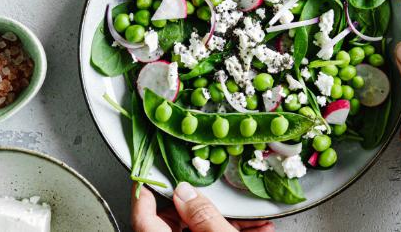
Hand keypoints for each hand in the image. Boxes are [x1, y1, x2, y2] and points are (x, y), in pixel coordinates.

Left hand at [131, 182, 273, 231]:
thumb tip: (187, 192)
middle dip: (200, 206)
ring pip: (199, 231)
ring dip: (227, 220)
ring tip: (252, 217)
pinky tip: (257, 228)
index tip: (147, 173)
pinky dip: (232, 231)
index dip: (144, 192)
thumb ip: (203, 215)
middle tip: (214, 194)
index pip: (143, 217)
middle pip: (174, 222)